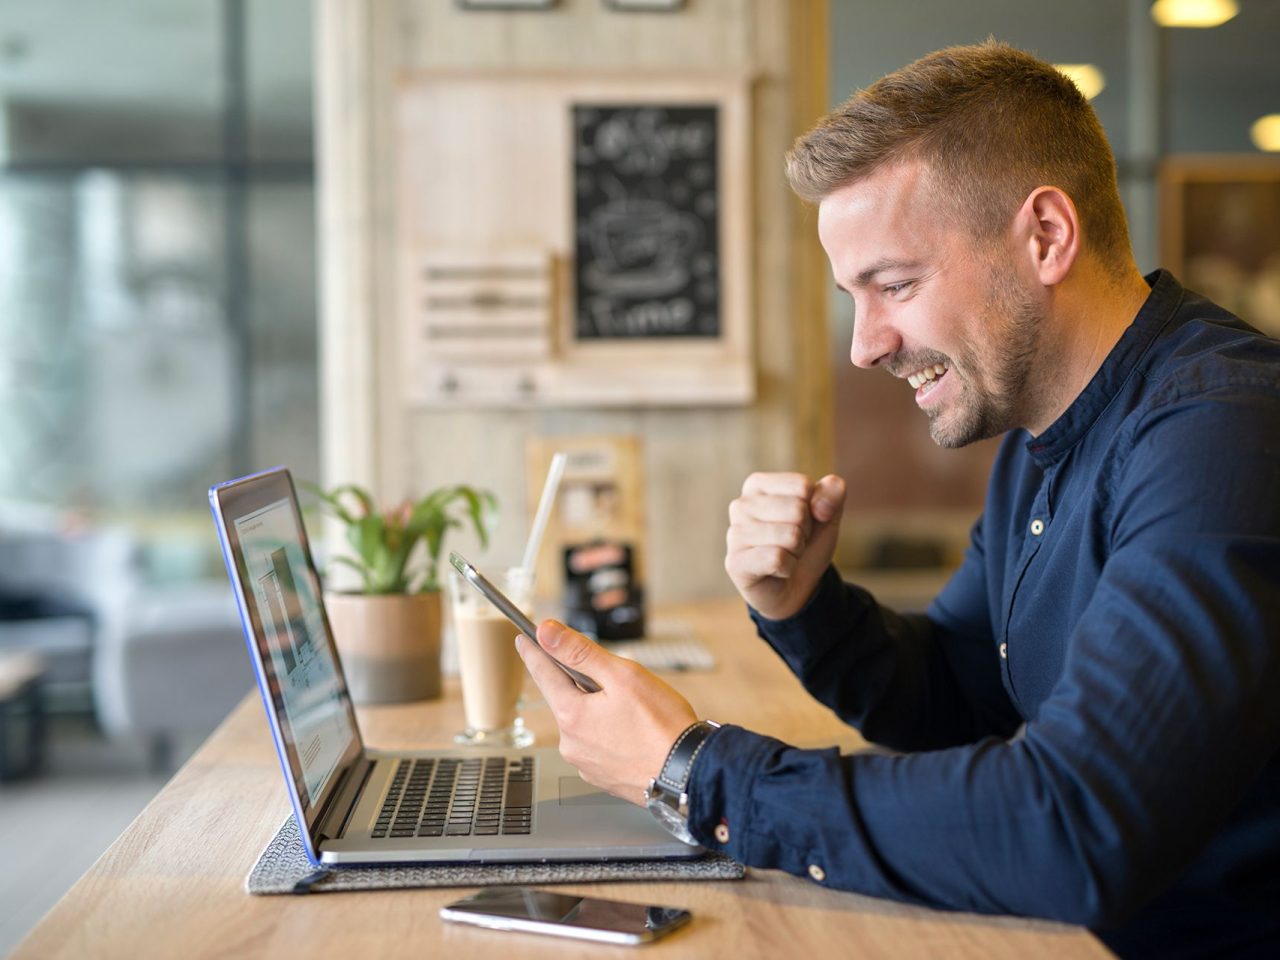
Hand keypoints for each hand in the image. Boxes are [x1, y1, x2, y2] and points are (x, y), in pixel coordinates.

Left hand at [516, 620, 696, 805]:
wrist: (690, 773)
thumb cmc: (663, 726)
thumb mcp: (622, 675)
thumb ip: (580, 652)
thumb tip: (546, 632)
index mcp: (571, 715)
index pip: (543, 673)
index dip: (534, 652)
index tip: (524, 639)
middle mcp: (571, 743)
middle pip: (566, 698)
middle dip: (583, 684)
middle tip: (614, 679)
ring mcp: (586, 763)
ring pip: (584, 723)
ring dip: (598, 710)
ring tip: (634, 711)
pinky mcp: (602, 777)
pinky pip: (598, 745)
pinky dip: (610, 733)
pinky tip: (634, 732)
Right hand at [725, 472, 845, 619]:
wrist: (796, 586)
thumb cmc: (806, 543)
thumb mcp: (827, 514)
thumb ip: (833, 493)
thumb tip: (822, 504)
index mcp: (757, 485)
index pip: (802, 485)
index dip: (814, 507)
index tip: (801, 522)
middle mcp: (740, 505)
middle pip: (797, 509)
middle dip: (805, 531)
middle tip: (793, 542)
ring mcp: (735, 534)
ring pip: (790, 535)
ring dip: (797, 551)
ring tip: (785, 555)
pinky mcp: (735, 562)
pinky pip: (777, 559)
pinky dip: (788, 568)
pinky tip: (777, 571)